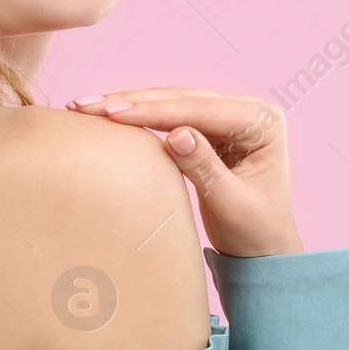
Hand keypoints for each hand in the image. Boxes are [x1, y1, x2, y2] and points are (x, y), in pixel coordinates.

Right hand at [68, 88, 302, 257]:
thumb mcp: (230, 204)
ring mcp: (227, 117)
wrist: (262, 250)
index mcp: (263, 121)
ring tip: (85, 106)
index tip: (114, 114)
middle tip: (86, 105)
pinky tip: (107, 115)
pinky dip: (137, 117)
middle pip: (182, 99)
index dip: (155, 111)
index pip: (200, 110)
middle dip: (132, 102)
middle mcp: (247, 110)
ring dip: (128, 104)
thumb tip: (175, 134)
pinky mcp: (209, 128)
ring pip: (170, 103)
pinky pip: (168, 116)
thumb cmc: (255, 232)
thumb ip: (204, 168)